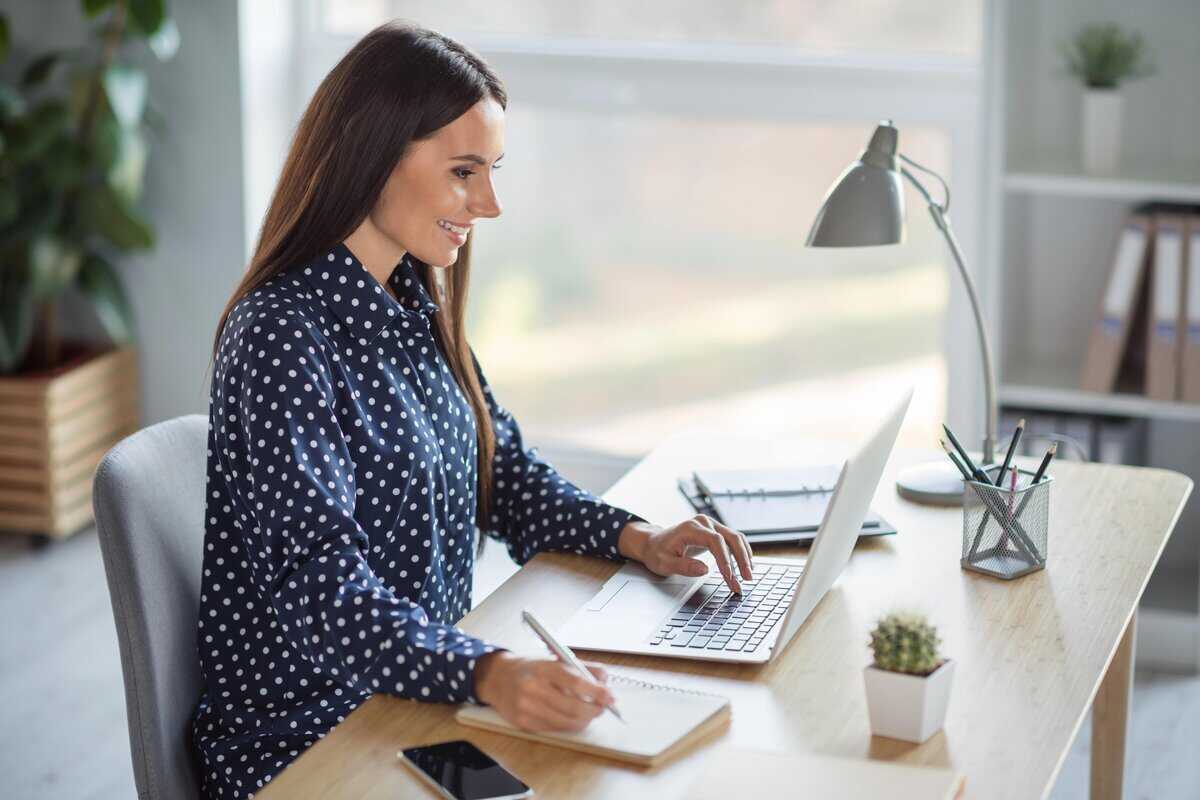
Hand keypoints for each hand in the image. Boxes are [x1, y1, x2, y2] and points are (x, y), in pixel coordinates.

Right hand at [472, 651, 614, 732]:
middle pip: (573, 707)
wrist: (497, 678)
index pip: (575, 682)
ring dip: (584, 720)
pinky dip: (568, 724)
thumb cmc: (530, 668)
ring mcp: (527, 708)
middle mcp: (533, 688)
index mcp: (543, 668)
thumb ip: (581, 667)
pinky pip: (555, 729)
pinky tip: (571, 717)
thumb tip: (604, 679)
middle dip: (595, 710)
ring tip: (590, 712)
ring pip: (566, 723)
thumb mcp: (554, 659)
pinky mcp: (524, 723)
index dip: (596, 692)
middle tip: (603, 706)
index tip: (610, 696)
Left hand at [618, 516, 752, 592]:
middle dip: (741, 559)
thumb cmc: (657, 553)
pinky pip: (732, 540)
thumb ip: (683, 566)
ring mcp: (710, 525)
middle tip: (747, 578)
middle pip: (731, 537)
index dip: (725, 559)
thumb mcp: (664, 563)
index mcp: (691, 528)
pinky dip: (741, 552)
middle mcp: (703, 523)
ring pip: (735, 538)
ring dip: (744, 557)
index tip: (730, 576)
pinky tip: (745, 565)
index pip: (715, 541)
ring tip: (748, 575)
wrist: (653, 543)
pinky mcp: (714, 531)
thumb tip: (704, 570)